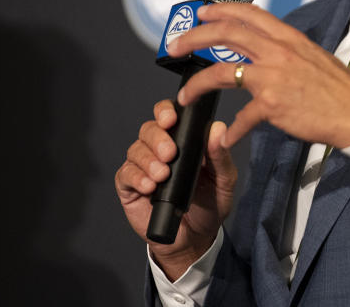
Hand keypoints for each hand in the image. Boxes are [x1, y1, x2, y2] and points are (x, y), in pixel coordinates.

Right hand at [114, 99, 236, 279]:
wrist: (196, 238)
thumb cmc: (210, 205)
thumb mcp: (224, 180)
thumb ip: (221, 156)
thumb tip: (218, 128)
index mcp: (182, 141)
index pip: (168, 115)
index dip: (165, 111)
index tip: (171, 119)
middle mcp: (159, 149)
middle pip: (149, 129)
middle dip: (158, 138)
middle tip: (170, 153)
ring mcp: (143, 167)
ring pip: (136, 149)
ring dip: (148, 160)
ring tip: (162, 175)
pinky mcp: (130, 187)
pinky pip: (125, 174)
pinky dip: (137, 177)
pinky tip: (150, 186)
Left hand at [167, 2, 349, 148]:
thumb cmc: (339, 90)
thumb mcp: (312, 57)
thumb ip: (286, 51)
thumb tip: (264, 49)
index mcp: (289, 37)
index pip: (248, 13)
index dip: (219, 9)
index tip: (201, 13)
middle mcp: (279, 51)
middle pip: (225, 33)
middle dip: (193, 37)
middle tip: (174, 46)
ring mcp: (274, 76)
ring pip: (221, 71)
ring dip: (197, 84)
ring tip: (184, 96)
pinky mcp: (273, 104)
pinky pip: (241, 118)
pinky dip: (232, 130)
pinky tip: (227, 138)